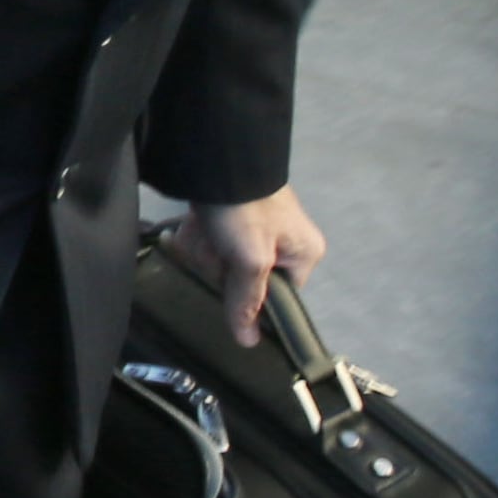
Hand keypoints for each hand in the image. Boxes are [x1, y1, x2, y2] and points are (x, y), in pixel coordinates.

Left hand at [167, 186, 325, 347]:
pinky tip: (195, 221)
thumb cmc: (243, 209)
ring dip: (205, 247)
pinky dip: (199, 233)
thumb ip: (247, 302)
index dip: (247, 292)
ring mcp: (257, 226)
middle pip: (242, 278)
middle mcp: (285, 240)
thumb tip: (249, 342)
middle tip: (216, 243)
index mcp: (303, 252)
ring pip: (223, 260)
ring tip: (204, 226)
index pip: (275, 297)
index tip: (231, 274)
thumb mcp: (249, 259)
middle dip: (219, 264)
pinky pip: (213, 240)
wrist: (215, 155)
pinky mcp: (232, 215)